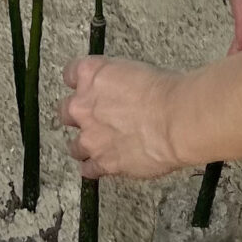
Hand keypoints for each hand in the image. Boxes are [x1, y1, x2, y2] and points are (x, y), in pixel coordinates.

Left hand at [61, 56, 184, 179]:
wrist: (176, 120)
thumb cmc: (166, 91)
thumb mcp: (137, 71)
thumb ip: (119, 83)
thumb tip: (124, 93)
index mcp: (91, 75)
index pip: (71, 73)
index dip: (81, 82)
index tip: (87, 86)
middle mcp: (82, 106)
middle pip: (66, 111)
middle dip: (79, 115)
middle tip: (96, 118)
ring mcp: (90, 137)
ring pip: (74, 146)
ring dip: (86, 145)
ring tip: (101, 146)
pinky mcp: (102, 162)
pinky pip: (89, 169)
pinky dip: (96, 168)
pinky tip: (105, 165)